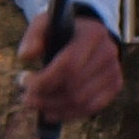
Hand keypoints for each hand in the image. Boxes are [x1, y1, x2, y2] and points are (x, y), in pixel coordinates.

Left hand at [21, 2, 119, 122]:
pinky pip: (92, 107)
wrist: (86, 35)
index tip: (23, 82)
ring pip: (82, 101)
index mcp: (93, 34)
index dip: (43, 80)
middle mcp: (109, 52)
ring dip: (53, 108)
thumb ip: (33, 36)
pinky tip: (50, 112)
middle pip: (74, 86)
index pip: (68, 65)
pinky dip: (69, 114)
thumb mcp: (44, 24)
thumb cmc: (60, 30)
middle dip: (45, 96)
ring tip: (35, 104)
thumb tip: (25, 57)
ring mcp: (114, 70)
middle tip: (25, 98)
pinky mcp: (115, 85)